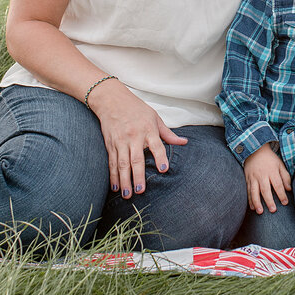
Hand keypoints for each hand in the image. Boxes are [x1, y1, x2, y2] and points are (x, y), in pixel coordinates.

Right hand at [87, 80, 186, 198]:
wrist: (111, 100)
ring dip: (124, 180)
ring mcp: (120, 141)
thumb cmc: (136, 108)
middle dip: (138, 176)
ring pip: (122, 164)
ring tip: (127, 194)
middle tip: (141, 191)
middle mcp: (134, 136)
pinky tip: (115, 187)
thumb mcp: (155, 117)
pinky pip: (112, 162)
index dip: (160, 157)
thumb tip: (184, 142)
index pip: (156, 145)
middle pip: (136, 159)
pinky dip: (112, 175)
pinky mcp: (110, 144)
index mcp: (148, 129)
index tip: (164, 170)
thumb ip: (168, 134)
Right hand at [243, 145, 290, 213]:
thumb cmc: (270, 159)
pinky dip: (249, 199)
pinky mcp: (247, 179)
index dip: (281, 194)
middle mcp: (262, 175)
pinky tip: (252, 207)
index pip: (277, 184)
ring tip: (260, 212)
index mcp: (272, 171)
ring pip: (254, 191)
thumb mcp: (280, 164)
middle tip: (273, 210)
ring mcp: (253, 177)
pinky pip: (248, 191)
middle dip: (269, 201)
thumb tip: (289, 189)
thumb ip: (285, 177)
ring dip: (257, 202)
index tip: (285, 203)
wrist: (255, 150)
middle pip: (265, 189)